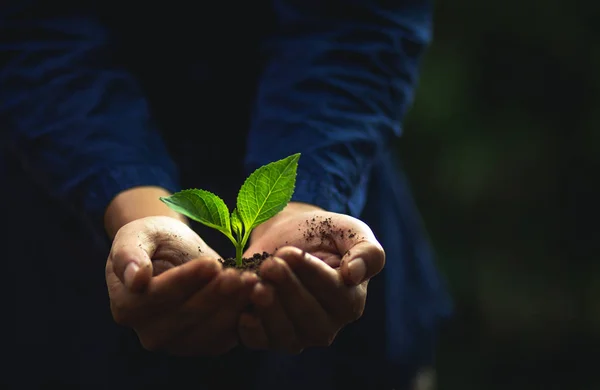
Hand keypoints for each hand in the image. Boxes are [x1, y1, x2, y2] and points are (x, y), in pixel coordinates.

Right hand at [105, 216, 257, 355]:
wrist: (172, 252)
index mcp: (127, 307)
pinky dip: (242, 317)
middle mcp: (150, 333)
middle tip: (241, 275)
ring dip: (233, 307)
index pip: (158, 297)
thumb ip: (128, 254)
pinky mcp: (205, 344)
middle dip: (215, 295)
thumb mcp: (136, 235)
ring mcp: (178, 343)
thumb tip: (134, 279)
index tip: (211, 263)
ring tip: (252, 281)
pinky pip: (226, 337)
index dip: (186, 281)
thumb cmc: (152, 239)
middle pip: (186, 316)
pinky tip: (257, 295)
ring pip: (209, 331)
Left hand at [237, 203, 384, 352]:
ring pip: (285, 336)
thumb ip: (366, 251)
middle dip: (287, 291)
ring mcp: (297, 335)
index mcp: (350, 301)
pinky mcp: (267, 336)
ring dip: (268, 310)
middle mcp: (326, 325)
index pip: (335, 295)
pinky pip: (258, 342)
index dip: (311, 275)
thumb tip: (354, 274)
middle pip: (310, 320)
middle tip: (269, 264)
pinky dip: (249, 328)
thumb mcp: (350, 231)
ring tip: (254, 282)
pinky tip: (243, 307)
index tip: (288, 253)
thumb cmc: (323, 233)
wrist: (286, 236)